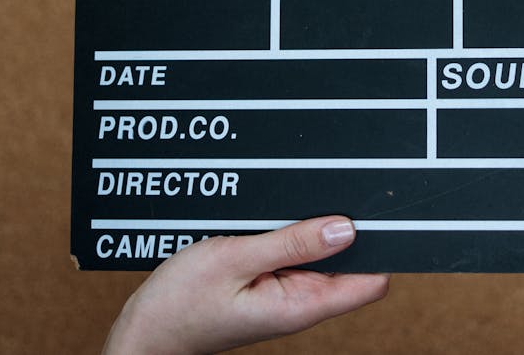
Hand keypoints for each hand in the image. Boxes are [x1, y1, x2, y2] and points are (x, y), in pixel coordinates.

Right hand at [103, 217, 389, 353]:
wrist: (143, 330)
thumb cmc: (179, 303)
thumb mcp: (235, 259)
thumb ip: (293, 243)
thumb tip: (347, 228)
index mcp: (302, 304)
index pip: (371, 281)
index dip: (381, 244)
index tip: (376, 208)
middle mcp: (301, 304)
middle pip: (349, 262)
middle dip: (344, 228)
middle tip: (323, 193)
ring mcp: (286, 295)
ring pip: (320, 254)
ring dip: (312, 229)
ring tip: (284, 207)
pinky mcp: (269, 286)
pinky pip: (294, 256)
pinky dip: (289, 235)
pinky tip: (269, 220)